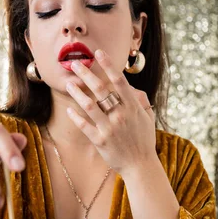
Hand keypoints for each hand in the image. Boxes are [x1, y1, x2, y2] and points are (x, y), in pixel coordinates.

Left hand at [65, 49, 155, 174]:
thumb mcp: (148, 118)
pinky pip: (84, 125)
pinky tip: (70, 109)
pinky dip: (76, 117)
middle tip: (76, 64)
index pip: (119, 81)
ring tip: (69, 83)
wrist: (140, 166)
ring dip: (77, 92)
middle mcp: (120, 115)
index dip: (108, 65)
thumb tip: (131, 87)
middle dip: (87, 74)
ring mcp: (109, 128)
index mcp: (132, 107)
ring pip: (89, 105)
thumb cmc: (144, 140)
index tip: (98, 53)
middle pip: (101, 89)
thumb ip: (141, 100)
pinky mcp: (100, 140)